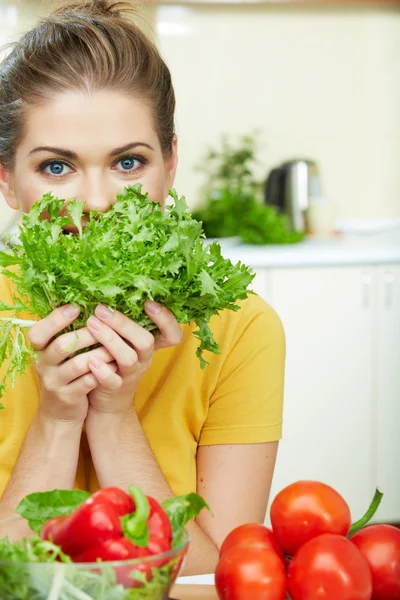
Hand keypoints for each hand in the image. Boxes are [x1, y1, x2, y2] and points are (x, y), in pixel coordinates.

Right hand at [28, 305, 114, 424]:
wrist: (60, 412)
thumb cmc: (64, 373)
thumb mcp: (58, 355)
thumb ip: (67, 333)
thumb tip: (91, 306)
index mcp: (39, 350)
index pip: (38, 332)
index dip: (55, 319)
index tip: (76, 307)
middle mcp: (42, 365)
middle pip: (62, 345)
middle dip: (87, 334)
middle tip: (105, 326)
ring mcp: (54, 383)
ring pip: (78, 364)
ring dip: (100, 353)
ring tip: (116, 346)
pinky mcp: (68, 398)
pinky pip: (88, 382)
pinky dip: (103, 372)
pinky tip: (116, 365)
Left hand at [85, 300, 182, 415]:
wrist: (105, 402)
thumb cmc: (111, 362)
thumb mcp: (122, 342)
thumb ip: (121, 323)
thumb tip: (106, 286)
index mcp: (149, 345)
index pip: (172, 334)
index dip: (165, 319)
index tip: (149, 303)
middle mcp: (144, 359)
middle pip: (145, 341)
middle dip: (124, 323)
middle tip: (101, 309)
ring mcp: (131, 375)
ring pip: (128, 357)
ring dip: (109, 339)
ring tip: (91, 324)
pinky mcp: (116, 390)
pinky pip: (113, 381)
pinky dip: (102, 370)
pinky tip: (90, 360)